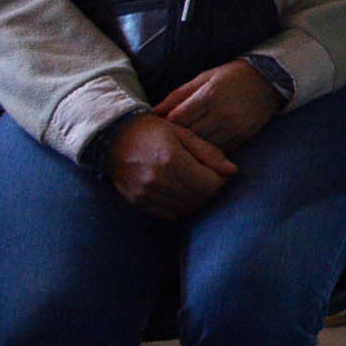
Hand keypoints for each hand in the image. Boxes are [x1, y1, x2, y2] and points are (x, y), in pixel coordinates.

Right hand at [105, 112, 235, 219]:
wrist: (113, 137)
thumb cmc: (152, 130)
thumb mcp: (183, 133)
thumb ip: (208, 153)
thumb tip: (233, 171)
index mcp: (171, 160)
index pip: (210, 184)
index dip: (221, 180)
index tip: (222, 172)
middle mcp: (157, 181)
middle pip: (199, 198)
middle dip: (211, 190)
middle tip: (210, 178)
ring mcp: (145, 194)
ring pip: (185, 209)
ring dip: (196, 200)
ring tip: (195, 184)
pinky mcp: (137, 202)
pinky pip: (168, 214)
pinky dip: (180, 207)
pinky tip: (180, 192)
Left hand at [156, 59, 285, 152]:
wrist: (269, 80)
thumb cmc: (230, 77)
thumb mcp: (202, 79)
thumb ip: (177, 96)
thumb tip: (152, 113)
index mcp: (209, 95)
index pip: (177, 119)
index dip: (164, 125)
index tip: (158, 128)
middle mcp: (222, 112)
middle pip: (188, 134)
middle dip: (175, 138)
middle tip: (164, 142)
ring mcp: (235, 126)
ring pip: (202, 146)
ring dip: (191, 148)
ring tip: (180, 147)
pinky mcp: (244, 136)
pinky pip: (219, 151)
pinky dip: (207, 151)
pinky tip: (200, 149)